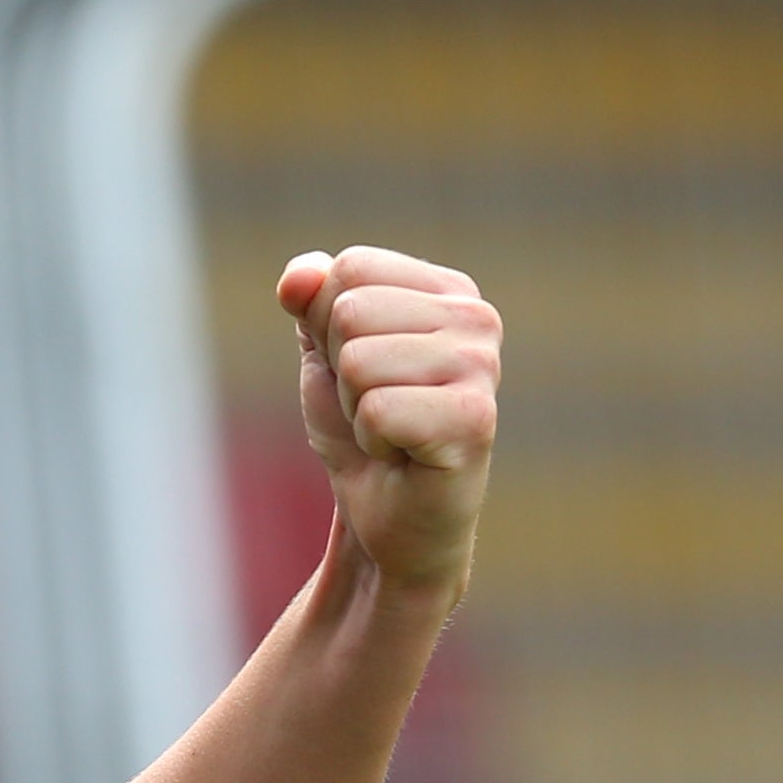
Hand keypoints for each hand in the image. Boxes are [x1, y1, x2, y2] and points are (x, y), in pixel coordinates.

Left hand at [278, 246, 498, 606]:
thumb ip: (311, 300)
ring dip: (356, 408)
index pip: (350, 267)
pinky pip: (377, 409)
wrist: (385, 514)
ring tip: (390, 430)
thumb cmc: (362, 430)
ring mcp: (482, 368)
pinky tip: (402, 454)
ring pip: (359, 361)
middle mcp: (476, 319)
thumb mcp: (324, 353)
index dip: (328, 324)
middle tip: (374, 407)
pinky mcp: (475, 420)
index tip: (358, 369)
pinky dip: (371, 440)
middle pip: (350, 311)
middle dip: (340, 372)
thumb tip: (299, 274)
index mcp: (448, 289)